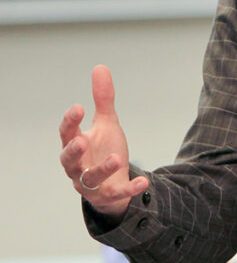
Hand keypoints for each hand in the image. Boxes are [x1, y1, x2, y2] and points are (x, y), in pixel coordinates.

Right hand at [59, 65, 148, 217]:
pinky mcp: (109, 195)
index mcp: (76, 144)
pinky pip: (119, 193)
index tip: (78, 107)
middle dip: (73, 151)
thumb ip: (103, 99)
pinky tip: (144, 181)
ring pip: (91, 179)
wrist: (113, 181)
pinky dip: (130, 188)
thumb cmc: (104, 149)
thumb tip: (100, 67)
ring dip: (103, 169)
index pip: (67, 133)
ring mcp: (91, 183)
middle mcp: (78, 166)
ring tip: (116, 158)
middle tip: (81, 141)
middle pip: (68, 160)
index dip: (70, 121)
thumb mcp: (107, 123)